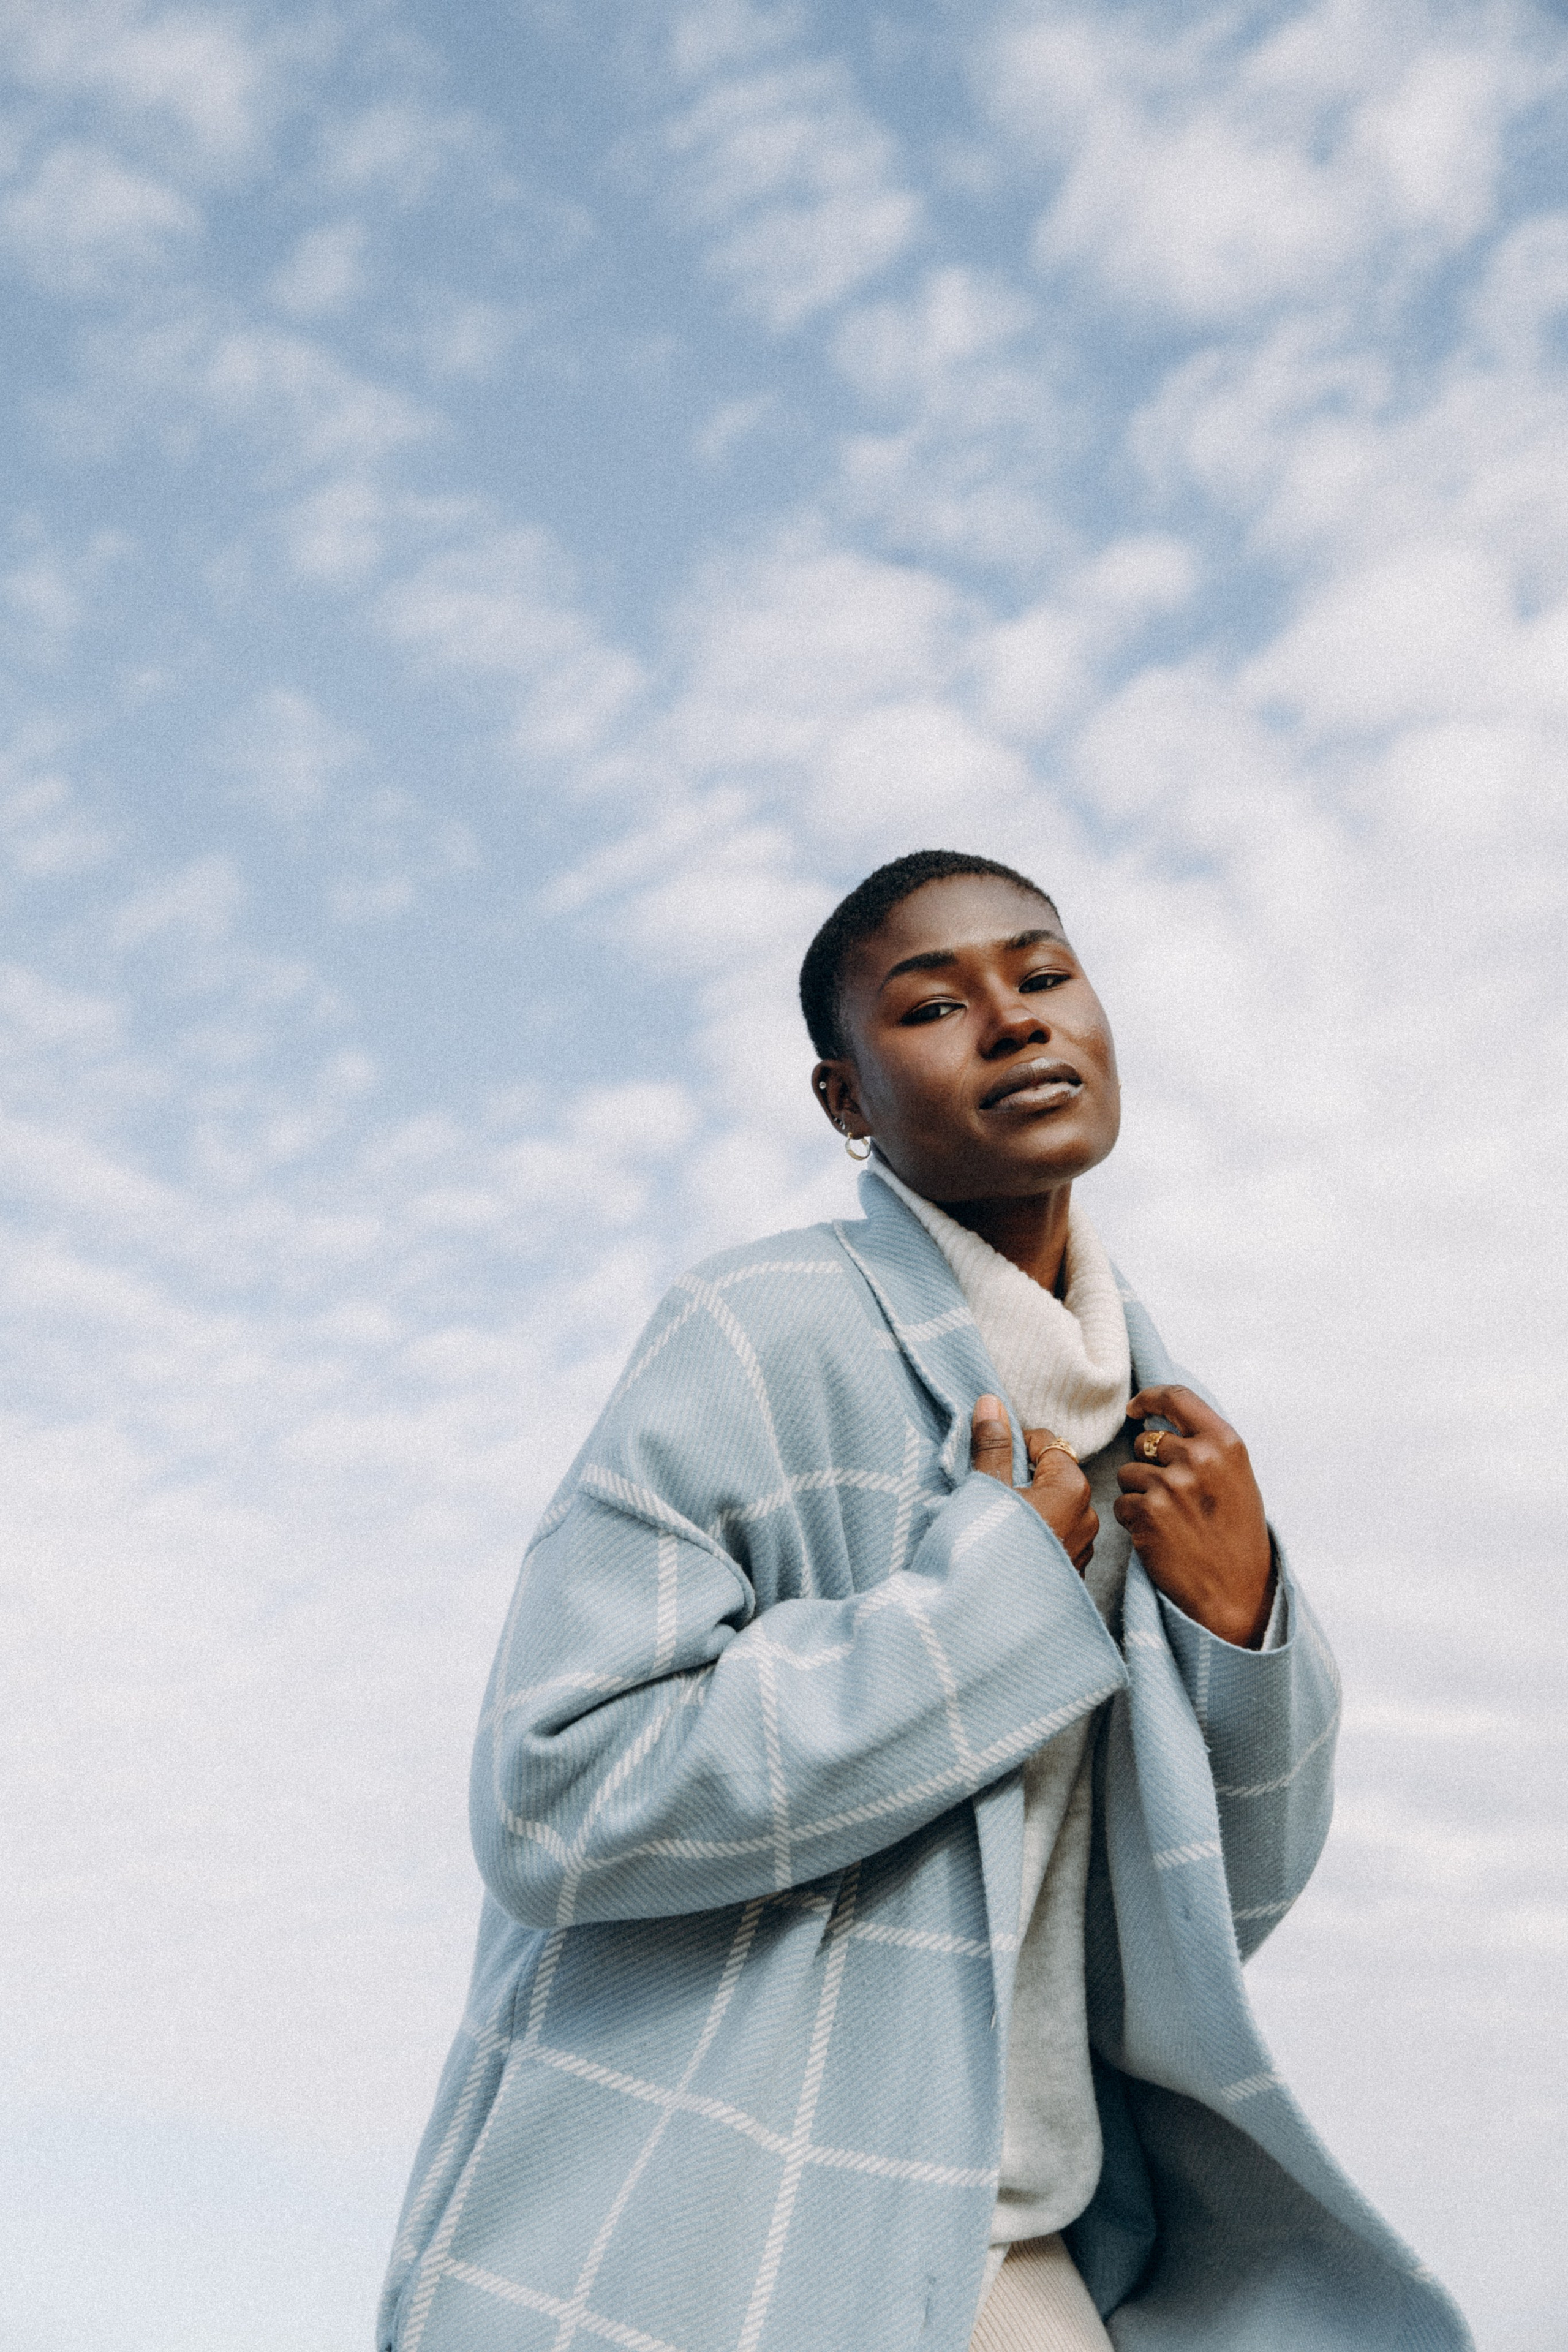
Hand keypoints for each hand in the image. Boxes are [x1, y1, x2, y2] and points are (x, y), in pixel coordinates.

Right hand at [971, 1394, 1098, 1572]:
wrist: (989, 1621)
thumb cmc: (987, 1549)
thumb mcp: (985, 1489)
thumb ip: (992, 1445)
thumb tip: (992, 1402)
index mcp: (1071, 1486)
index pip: (1047, 1442)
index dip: (1016, 1446)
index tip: (993, 1462)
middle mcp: (1088, 1516)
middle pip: (1055, 1476)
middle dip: (1025, 1477)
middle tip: (993, 1494)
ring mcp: (1083, 1549)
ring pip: (1058, 1509)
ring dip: (1032, 1509)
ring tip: (1001, 1525)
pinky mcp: (1072, 1575)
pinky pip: (1058, 1539)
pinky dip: (1038, 1536)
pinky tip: (1013, 1549)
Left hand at [1115, 1385, 1274, 1646]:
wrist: (1236, 1595)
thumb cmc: (1237, 1539)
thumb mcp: (1235, 1481)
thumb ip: (1205, 1449)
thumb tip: (1157, 1424)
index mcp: (1225, 1444)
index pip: (1177, 1398)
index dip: (1150, 1398)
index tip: (1135, 1407)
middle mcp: (1198, 1458)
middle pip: (1145, 1441)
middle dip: (1148, 1465)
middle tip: (1173, 1499)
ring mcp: (1171, 1484)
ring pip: (1128, 1472)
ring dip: (1139, 1494)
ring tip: (1170, 1522)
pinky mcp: (1147, 1512)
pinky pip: (1120, 1503)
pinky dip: (1131, 1519)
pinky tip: (1157, 1537)